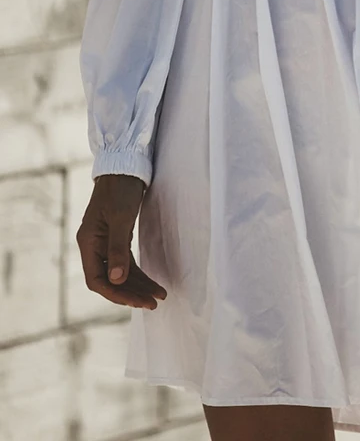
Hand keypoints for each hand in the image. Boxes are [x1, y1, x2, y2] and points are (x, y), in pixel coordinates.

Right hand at [75, 173, 166, 309]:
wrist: (125, 168)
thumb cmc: (120, 190)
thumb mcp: (120, 218)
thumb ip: (117, 249)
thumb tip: (115, 280)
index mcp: (88, 243)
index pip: (97, 280)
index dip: (117, 294)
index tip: (139, 302)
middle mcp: (94, 246)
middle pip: (110, 279)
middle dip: (132, 292)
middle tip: (155, 302)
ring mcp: (105, 242)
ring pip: (120, 272)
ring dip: (138, 285)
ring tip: (159, 295)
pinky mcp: (117, 237)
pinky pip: (126, 262)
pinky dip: (138, 273)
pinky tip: (151, 281)